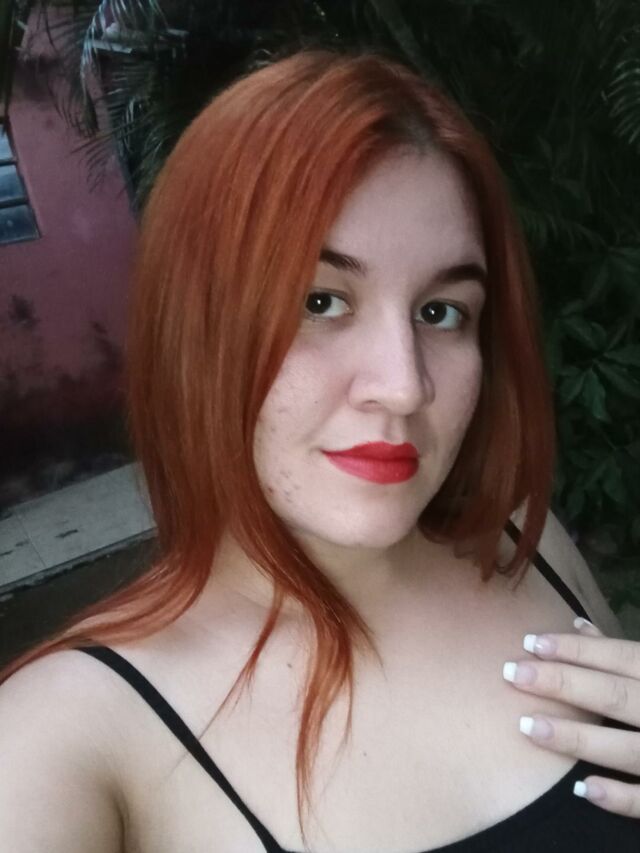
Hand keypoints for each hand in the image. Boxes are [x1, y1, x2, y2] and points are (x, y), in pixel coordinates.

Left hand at [503, 617, 639, 817]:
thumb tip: (578, 626)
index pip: (621, 657)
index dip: (577, 650)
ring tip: (528, 727)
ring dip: (578, 739)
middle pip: (616, 696)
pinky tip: (583, 789)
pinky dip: (621, 797)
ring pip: (628, 749)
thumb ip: (626, 651)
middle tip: (513, 674)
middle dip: (563, 683)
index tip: (531, 642)